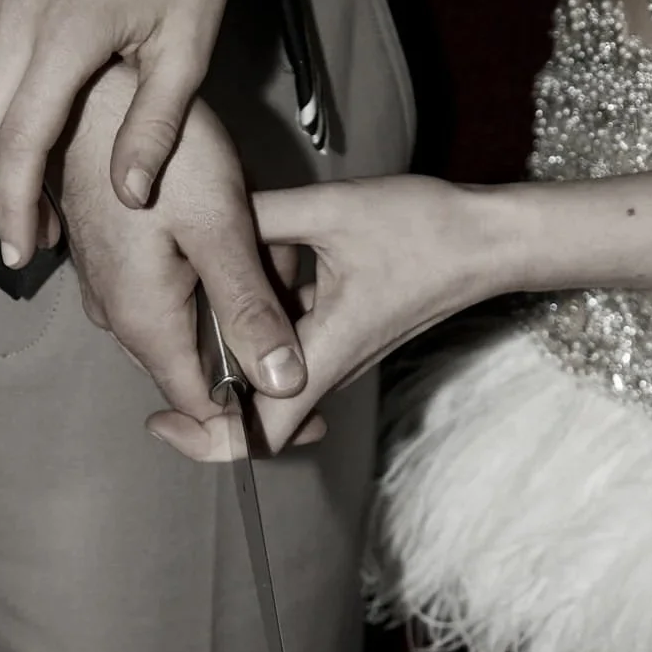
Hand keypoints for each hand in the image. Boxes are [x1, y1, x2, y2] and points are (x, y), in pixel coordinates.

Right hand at [54, 65, 313, 423]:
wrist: (91, 85)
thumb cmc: (157, 146)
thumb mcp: (219, 227)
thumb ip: (250, 311)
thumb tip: (283, 386)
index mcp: (144, 321)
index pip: (202, 408)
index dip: (257, 417)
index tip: (310, 403)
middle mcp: (118, 317)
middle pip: (200, 368)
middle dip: (256, 345)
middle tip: (299, 292)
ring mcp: (111, 288)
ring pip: (191, 325)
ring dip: (239, 303)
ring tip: (275, 251)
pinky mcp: (114, 260)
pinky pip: (174, 292)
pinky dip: (215, 277)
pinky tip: (238, 234)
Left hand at [146, 176, 508, 459]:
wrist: (490, 239)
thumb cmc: (427, 231)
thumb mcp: (334, 211)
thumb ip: (262, 217)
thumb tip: (198, 219)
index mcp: (321, 355)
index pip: (256, 434)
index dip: (205, 441)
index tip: (161, 420)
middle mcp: (327, 368)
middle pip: (251, 412)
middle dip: (204, 385)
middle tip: (167, 337)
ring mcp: (335, 355)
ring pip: (266, 374)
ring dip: (232, 345)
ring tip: (201, 288)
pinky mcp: (341, 335)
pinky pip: (288, 344)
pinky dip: (260, 319)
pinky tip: (252, 265)